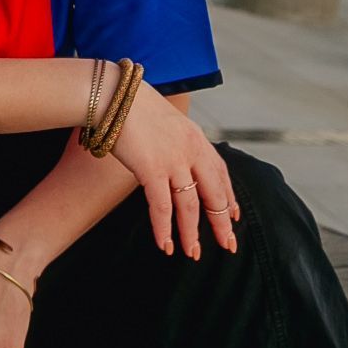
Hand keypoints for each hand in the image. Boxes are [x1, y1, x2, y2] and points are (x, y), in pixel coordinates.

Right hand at [106, 79, 239, 259]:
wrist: (113, 94)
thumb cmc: (132, 105)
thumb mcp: (166, 120)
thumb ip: (176, 140)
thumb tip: (173, 157)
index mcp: (197, 138)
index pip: (221, 173)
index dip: (228, 197)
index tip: (234, 215)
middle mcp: (191, 150)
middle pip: (213, 193)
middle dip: (221, 222)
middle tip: (228, 244)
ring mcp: (173, 161)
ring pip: (189, 206)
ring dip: (191, 233)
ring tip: (192, 253)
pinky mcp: (152, 169)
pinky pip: (162, 207)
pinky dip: (164, 229)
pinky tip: (165, 245)